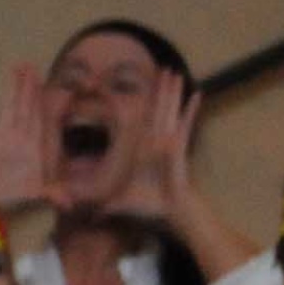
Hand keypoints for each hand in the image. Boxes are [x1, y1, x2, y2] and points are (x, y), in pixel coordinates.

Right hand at [0, 64, 56, 212]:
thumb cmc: (15, 205)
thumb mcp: (36, 199)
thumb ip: (52, 196)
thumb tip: (68, 203)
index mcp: (34, 146)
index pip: (42, 117)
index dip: (45, 99)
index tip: (46, 81)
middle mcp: (20, 138)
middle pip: (27, 106)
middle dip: (29, 86)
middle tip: (29, 65)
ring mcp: (1, 138)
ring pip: (9, 107)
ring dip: (12, 89)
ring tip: (15, 69)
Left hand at [113, 70, 200, 222]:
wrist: (167, 212)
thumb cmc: (147, 205)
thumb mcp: (119, 202)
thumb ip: (103, 206)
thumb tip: (86, 216)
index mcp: (140, 150)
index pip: (137, 123)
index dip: (137, 107)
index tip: (136, 90)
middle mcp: (155, 142)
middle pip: (156, 110)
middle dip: (158, 90)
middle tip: (161, 68)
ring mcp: (168, 142)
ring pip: (169, 111)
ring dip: (172, 93)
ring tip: (175, 73)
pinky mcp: (179, 147)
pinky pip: (186, 124)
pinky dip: (191, 110)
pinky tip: (198, 93)